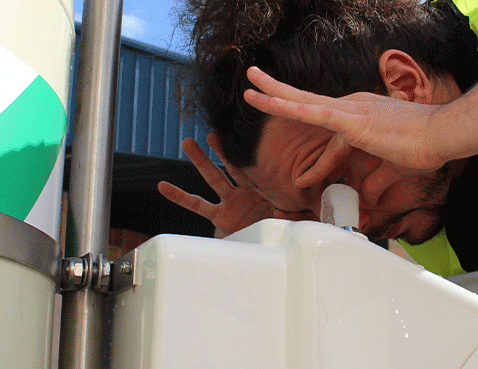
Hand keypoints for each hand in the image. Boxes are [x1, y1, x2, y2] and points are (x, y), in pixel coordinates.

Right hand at [158, 133, 296, 236]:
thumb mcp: (303, 216)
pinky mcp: (221, 217)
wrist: (270, 247)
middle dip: (222, 148)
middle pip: (233, 164)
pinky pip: (197, 205)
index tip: (250, 130)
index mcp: (266, 185)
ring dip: (200, 161)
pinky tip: (164, 187)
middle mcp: (247, 190)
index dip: (253, 149)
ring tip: (188, 143)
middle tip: (213, 129)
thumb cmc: (286, 227)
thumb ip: (308, 208)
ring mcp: (232, 201)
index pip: (260, 164)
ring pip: (213, 177)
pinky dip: (180, 196)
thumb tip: (312, 202)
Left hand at [242, 66, 450, 173]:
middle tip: (255, 81)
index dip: (317, 160)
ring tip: (249, 87)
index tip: (304, 179)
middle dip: (278, 92)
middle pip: (307, 100)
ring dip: (273, 93)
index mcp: (362, 115)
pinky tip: (268, 101)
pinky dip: (287, 106)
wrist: (441, 136)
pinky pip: (311, 111)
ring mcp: (350, 110)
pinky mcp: (350, 120)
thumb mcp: (392, 168)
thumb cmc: (425, 148)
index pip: (330, 133)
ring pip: (302, 101)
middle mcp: (353, 107)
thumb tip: (368, 199)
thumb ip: (376, 182)